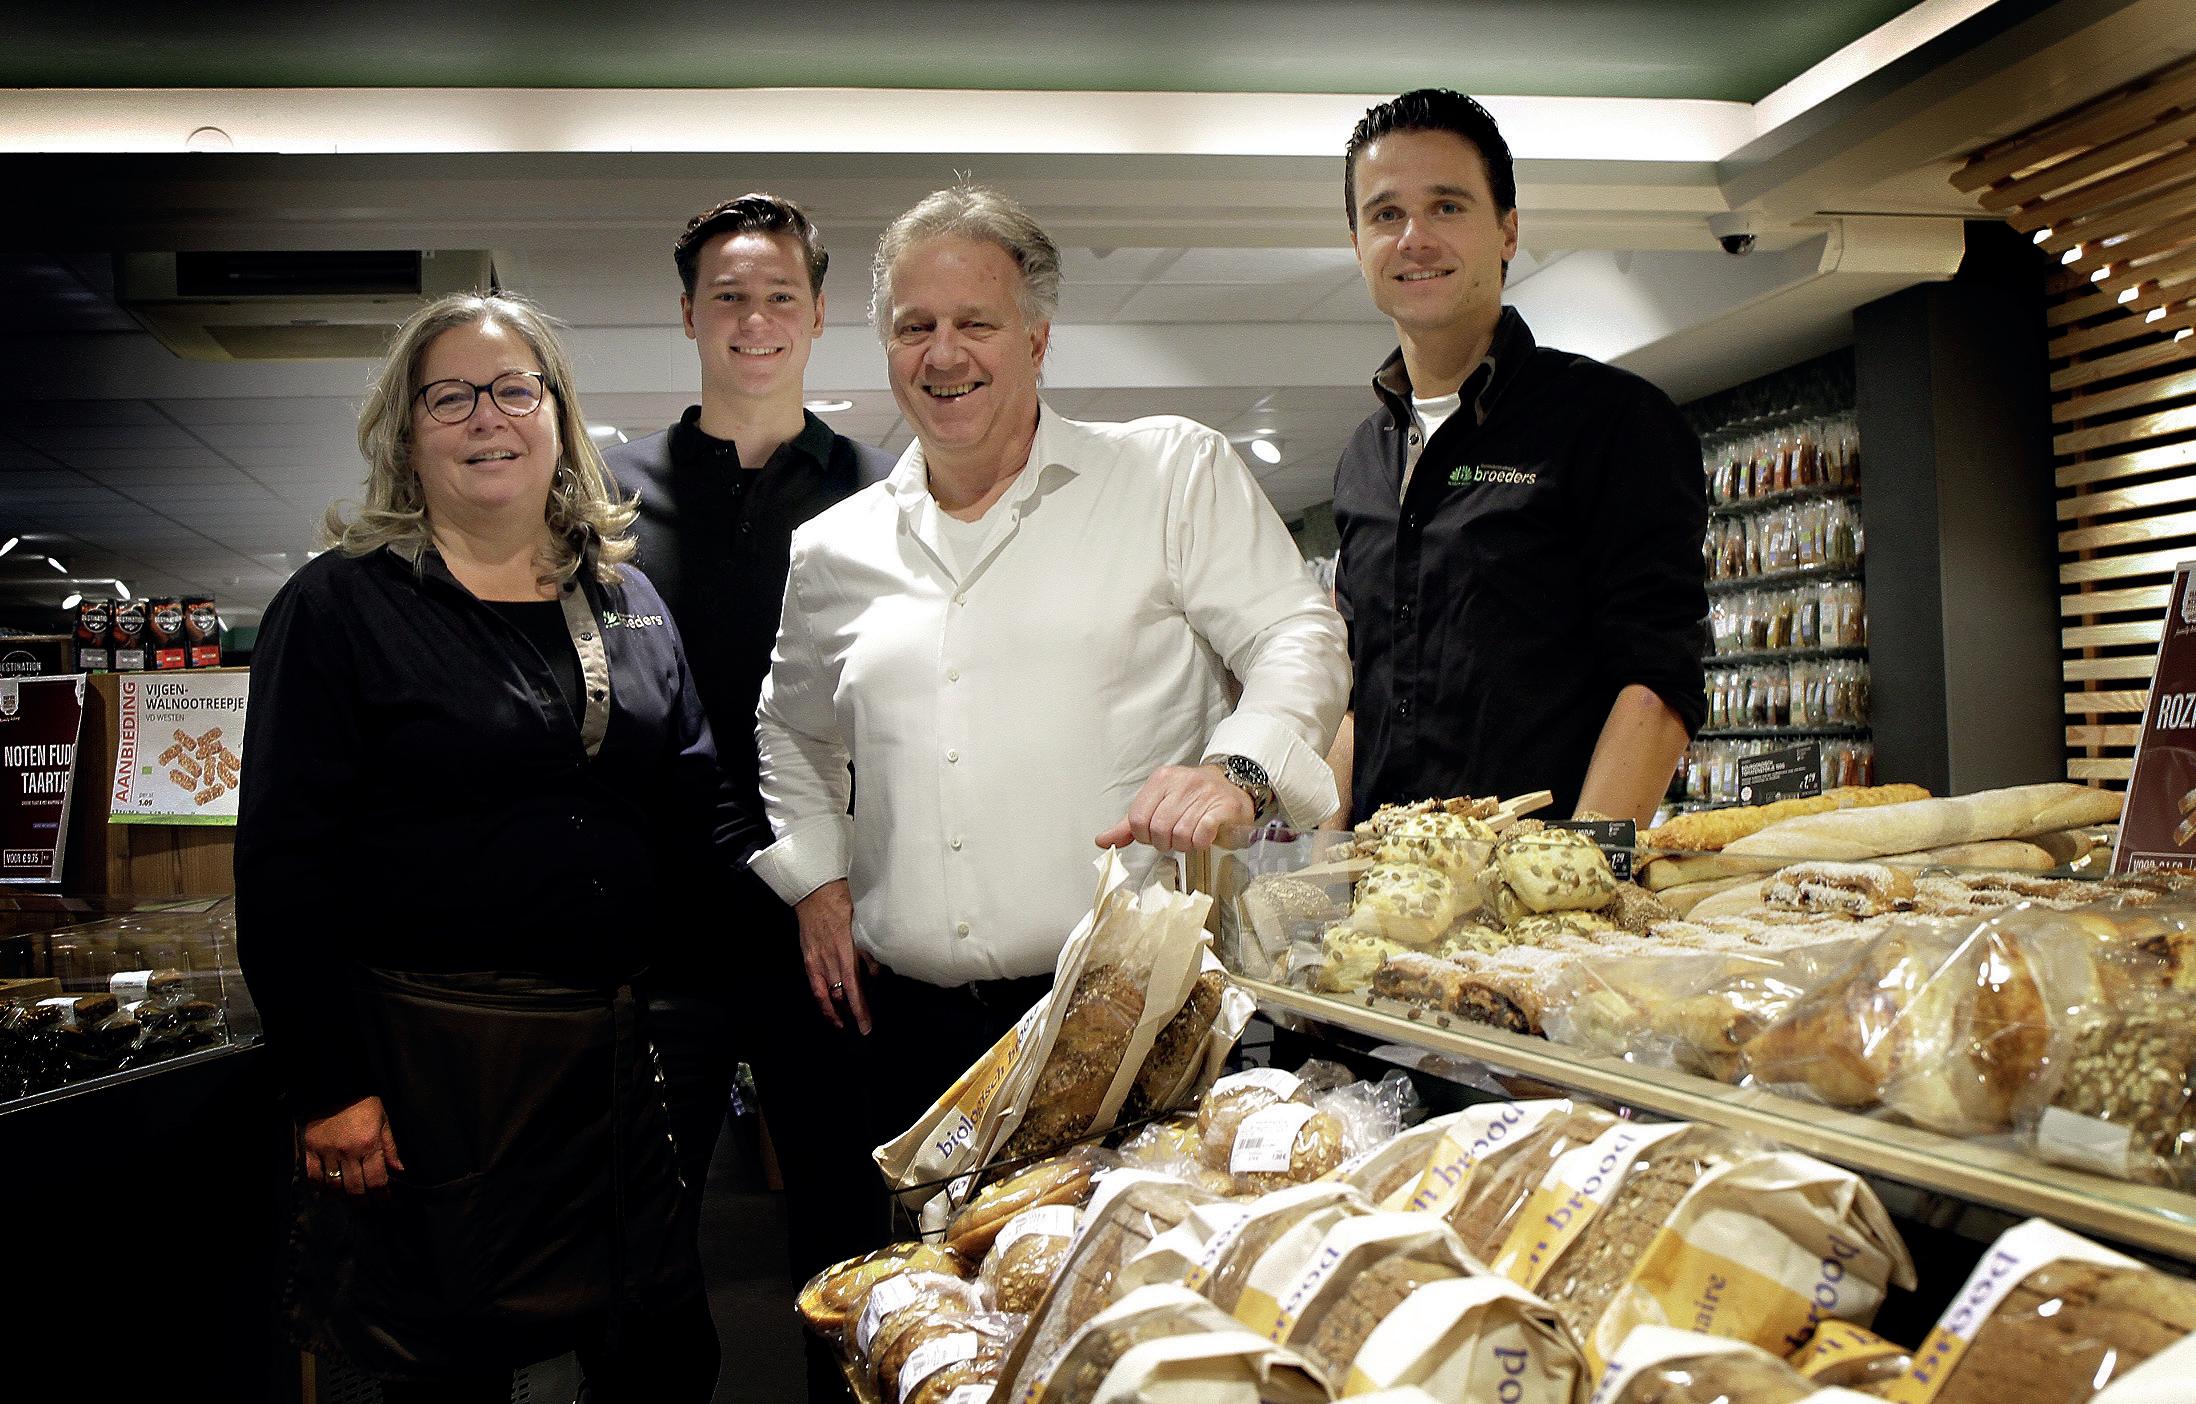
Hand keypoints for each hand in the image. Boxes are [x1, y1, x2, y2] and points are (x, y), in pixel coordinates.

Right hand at [301, 1095, 403, 1195]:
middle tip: (367, 1207)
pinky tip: (327, 1191)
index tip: (385, 1201)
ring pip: (334, 1185)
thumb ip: (390, 1148)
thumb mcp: (384, 1121)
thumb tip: (399, 1171)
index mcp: (369, 1145)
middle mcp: (348, 1152)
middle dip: (363, 1202)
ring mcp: (328, 1152)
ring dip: (343, 1197)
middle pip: (355, 1188)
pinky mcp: (310, 1149)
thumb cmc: (364, 1104)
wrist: (335, 1087)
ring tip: (349, 1200)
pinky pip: (313, 1175)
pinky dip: (320, 1186)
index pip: (377, 1180)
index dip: (382, 1195)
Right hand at [796, 879, 872, 1034]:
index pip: (854, 987)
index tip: (866, 1024)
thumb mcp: (862, 922)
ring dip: (837, 1011)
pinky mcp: (808, 959)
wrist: (815, 892)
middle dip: (853, 1013)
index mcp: (845, 949)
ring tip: (845, 1025)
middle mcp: (830, 958)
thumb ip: (868, 948)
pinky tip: (828, 1010)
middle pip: (842, 994)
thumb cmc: (842, 902)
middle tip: (863, 1028)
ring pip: (827, 994)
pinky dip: (821, 1001)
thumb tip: (876, 972)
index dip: (860, 1008)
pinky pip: (815, 986)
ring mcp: (817, 959)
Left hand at [1095, 763, 1253, 853]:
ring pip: (1180, 835)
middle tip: (1175, 839)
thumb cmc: (1192, 798)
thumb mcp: (1157, 805)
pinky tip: (1203, 838)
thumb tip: (1102, 840)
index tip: (1156, 835)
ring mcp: (1204, 793)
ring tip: (1190, 838)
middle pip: (1158, 829)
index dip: (1145, 836)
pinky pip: (1202, 833)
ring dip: (1185, 845)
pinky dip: (1200, 842)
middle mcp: (1182, 782)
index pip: (1137, 819)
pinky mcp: (1223, 806)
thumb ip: (1130, 824)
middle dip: (1166, 843)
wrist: (1232, 786)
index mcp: (1161, 780)